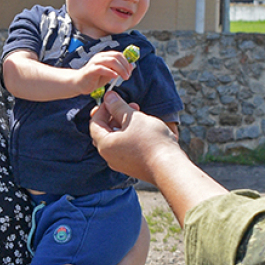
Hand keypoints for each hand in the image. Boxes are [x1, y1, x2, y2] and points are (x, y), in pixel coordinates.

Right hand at [75, 51, 134, 95]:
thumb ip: (119, 69)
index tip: (130, 71)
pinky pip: (101, 69)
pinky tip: (115, 77)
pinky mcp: (90, 70)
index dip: (126, 62)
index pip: (119, 55)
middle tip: (128, 76)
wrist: (79, 83)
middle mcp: (100, 56)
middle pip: (116, 57)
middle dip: (125, 66)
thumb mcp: (110, 73)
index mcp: (105, 56)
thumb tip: (132, 66)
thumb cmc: (95, 78)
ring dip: (120, 69)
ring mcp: (94, 62)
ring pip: (111, 61)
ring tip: (124, 77)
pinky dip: (110, 72)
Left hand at [92, 91, 228, 225]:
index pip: (95, 123)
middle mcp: (109, 156)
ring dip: (124, 124)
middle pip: (105, 131)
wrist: (170, 167)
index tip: (114, 99)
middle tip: (130, 105)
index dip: (103, 108)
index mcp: (105, 144)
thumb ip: (118, 106)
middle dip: (115, 115)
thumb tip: (108, 97)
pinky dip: (130, 135)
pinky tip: (143, 129)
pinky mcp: (132, 166)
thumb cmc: (151, 141)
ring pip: (117, 139)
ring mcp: (121, 163)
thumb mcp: (133, 118)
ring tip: (139, 115)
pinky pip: (125, 147)